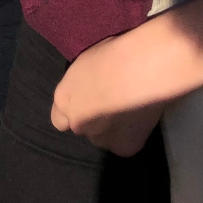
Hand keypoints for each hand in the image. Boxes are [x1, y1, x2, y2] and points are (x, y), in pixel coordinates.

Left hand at [47, 21, 185, 156]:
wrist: (141, 69)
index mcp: (63, 99)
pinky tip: (143, 118)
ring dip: (114, 131)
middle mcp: (77, 123)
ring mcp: (99, 139)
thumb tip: (95, 86)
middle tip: (116, 105)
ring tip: (133, 111)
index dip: (77, 112)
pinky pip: (126, 145)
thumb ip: (85, 82)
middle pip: (84, 129)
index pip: (60, 120)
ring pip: (104, 139)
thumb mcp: (88, 63)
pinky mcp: (123, 148)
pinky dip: (134, 136)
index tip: (91, 103)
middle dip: (96, 121)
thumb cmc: (115, 54)